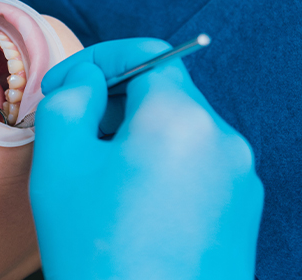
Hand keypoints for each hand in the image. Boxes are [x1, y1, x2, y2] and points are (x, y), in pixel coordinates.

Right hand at [30, 38, 262, 279]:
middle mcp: (224, 141)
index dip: (96, 61)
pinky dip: (159, 170)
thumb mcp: (60, 161)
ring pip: (177, 133)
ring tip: (97, 181)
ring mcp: (240, 181)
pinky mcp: (241, 215)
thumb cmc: (97, 247)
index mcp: (181, 117)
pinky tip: (129, 208)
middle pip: (163, 94)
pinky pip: (195, 169)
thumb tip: (88, 81)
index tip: (62, 88)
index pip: (145, 53)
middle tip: (72, 138)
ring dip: (133, 138)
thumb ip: (69, 98)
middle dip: (112, 104)